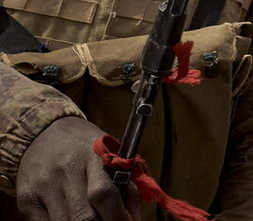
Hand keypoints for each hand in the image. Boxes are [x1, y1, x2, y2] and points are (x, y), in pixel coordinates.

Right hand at [17, 116, 132, 220]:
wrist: (44, 133)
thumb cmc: (85, 148)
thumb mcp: (112, 154)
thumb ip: (127, 186)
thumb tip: (133, 220)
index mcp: (93, 155)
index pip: (103, 193)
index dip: (117, 216)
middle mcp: (65, 170)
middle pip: (83, 216)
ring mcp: (43, 185)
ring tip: (91, 219)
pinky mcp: (26, 199)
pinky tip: (70, 217)